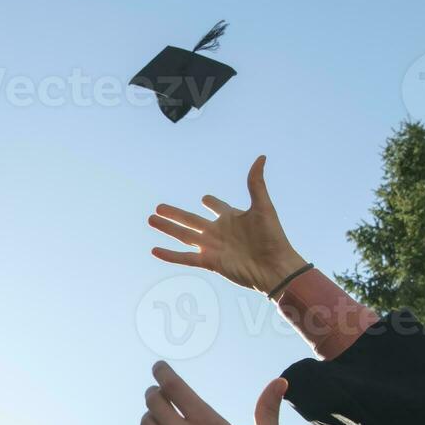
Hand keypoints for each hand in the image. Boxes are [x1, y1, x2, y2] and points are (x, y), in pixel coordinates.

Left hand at [141, 362, 286, 424]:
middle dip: (154, 394)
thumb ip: (266, 410)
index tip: (159, 367)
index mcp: (206, 423)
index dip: (163, 373)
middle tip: (157, 392)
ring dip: (151, 418)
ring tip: (158, 417)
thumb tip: (280, 382)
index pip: (174, 388)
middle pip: (153, 403)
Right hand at [149, 156, 307, 295]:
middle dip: (174, 214)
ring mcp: (212, 247)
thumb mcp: (263, 207)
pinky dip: (170, 255)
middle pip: (190, 220)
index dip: (211, 202)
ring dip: (166, 228)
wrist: (274, 267)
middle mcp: (219, 231)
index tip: (205, 199)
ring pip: (183, 236)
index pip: (218, 206)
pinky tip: (155, 250)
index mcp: (232, 217)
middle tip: (158, 207)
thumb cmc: (272, 238)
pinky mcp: (209, 262)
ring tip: (150, 219)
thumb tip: (261, 157)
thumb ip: (256, 184)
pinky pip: (185, 258)